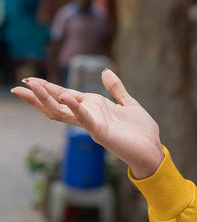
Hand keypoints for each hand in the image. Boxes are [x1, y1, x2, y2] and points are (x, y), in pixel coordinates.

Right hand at [11, 69, 163, 179]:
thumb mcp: (129, 103)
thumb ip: (116, 89)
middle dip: (37, 96)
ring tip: (33, 87)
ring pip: (64, 113)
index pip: (64, 95)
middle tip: (18, 87)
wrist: (153, 150)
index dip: (47, 87)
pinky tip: (66, 96)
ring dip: (47, 100)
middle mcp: (88, 116)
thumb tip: (105, 71)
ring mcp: (92, 125)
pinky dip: (75, 108)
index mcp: (93, 107)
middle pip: (56, 105)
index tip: (28, 80)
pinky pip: (85, 119)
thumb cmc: (141, 131)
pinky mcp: (101, 133)